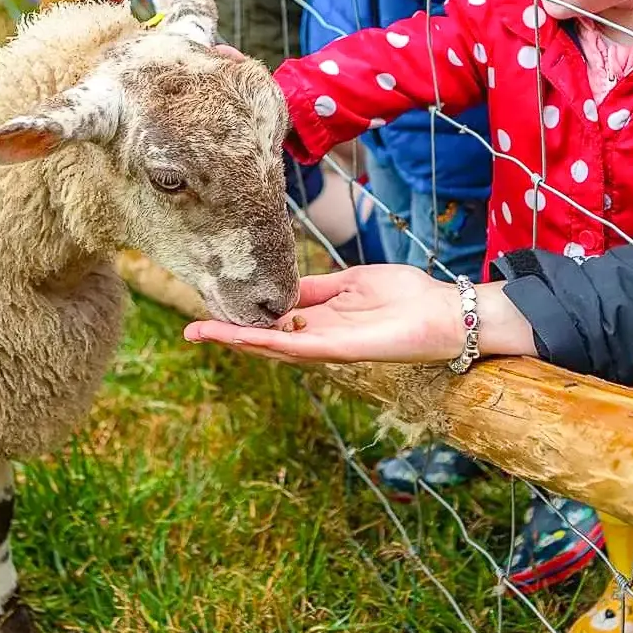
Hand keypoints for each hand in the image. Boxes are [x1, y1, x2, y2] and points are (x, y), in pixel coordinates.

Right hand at [182, 264, 537, 364]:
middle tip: (189, 329)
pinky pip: (297, 346)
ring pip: (272, 346)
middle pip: (264, 338)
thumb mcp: (352, 282)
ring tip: (201, 333)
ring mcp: (327, 346)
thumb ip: (318, 287)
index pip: (272, 320)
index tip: (209, 307)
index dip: (240, 316)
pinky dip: (267, 342)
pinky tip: (241, 337)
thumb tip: (284, 285)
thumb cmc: (407, 295)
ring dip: (236, 340)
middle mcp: (319, 337)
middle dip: (227, 333)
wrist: (443, 312)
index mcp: (322, 319)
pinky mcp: (340, 350)